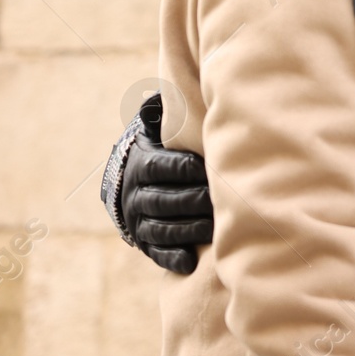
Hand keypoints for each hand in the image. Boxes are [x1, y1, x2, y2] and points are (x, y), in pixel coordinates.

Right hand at [121, 100, 213, 274]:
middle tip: (220, 202)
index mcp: (142, 163)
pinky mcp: (144, 242)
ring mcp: (137, 220)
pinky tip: (191, 263)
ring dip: (188, 230)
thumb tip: (188, 93)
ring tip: (215, 230)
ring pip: (161, 227)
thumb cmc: (168, 150)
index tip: (206, 168)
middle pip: (163, 200)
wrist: (134, 182)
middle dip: (192, 201)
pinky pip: (156, 252)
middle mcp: (135, 194)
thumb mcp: (165, 130)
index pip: (160, 167)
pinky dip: (172, 258)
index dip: (181, 169)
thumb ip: (177, 118)